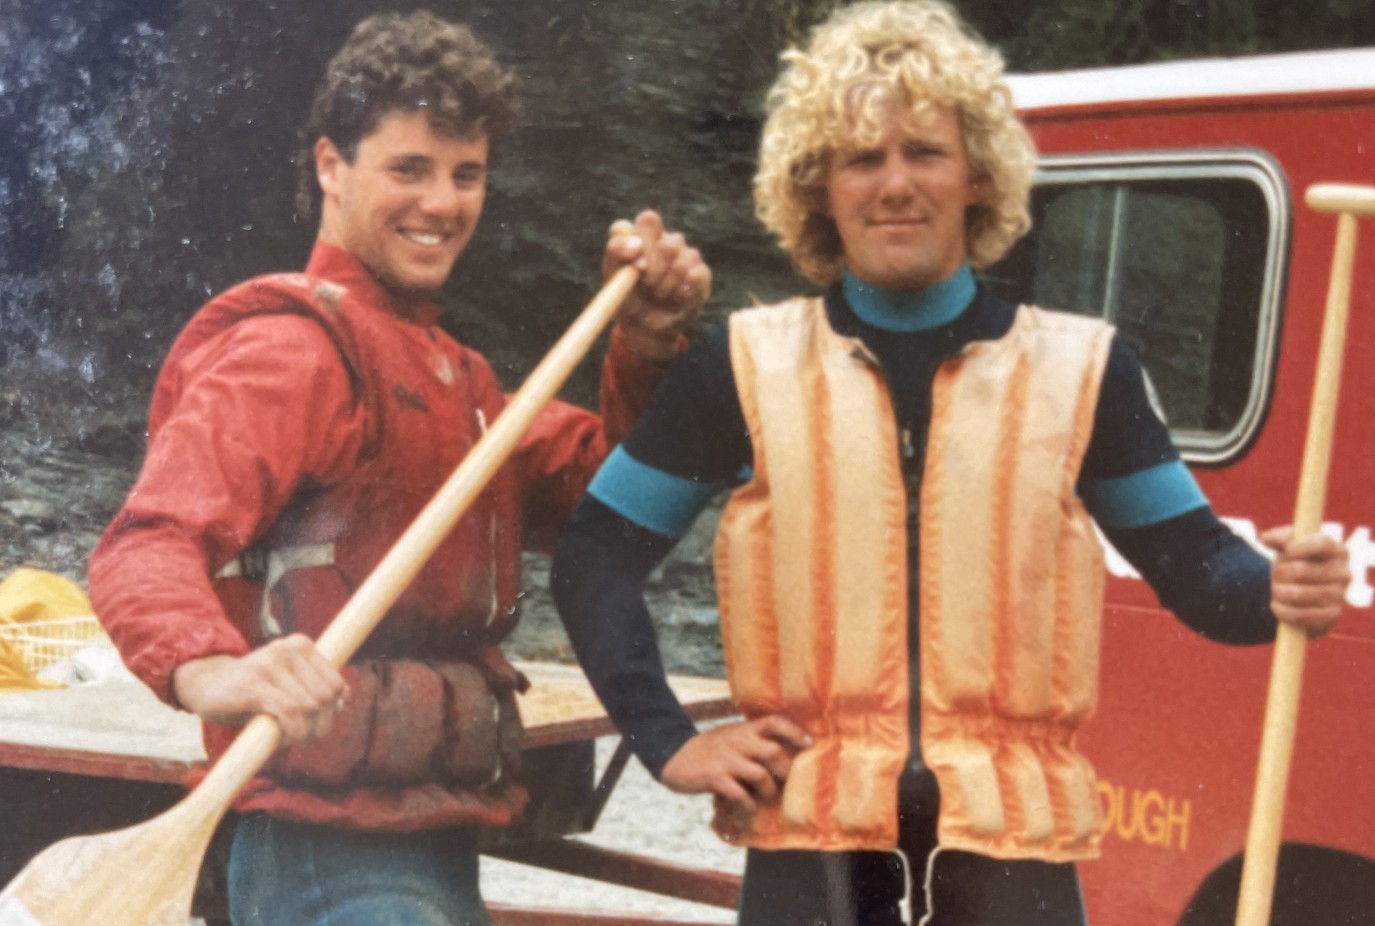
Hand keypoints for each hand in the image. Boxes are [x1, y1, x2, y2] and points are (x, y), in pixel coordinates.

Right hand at [171, 634, 347, 743]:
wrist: (205, 684)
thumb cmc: (252, 687)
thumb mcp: (288, 680)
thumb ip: (315, 685)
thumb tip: (344, 699)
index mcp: (301, 645)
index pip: (336, 684)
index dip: (331, 710)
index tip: (315, 722)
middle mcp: (288, 649)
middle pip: (325, 698)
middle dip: (319, 725)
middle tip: (299, 735)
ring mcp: (270, 665)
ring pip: (309, 706)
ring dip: (303, 732)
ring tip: (286, 736)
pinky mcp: (253, 685)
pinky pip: (289, 712)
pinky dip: (291, 732)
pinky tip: (279, 737)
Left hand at [603, 210, 710, 361]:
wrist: (645, 326)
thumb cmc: (627, 297)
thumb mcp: (613, 277)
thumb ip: (617, 254)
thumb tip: (637, 245)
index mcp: (643, 236)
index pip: (649, 221)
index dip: (645, 240)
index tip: (638, 264)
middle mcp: (665, 240)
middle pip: (669, 242)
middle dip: (656, 269)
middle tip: (648, 285)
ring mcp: (685, 254)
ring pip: (683, 261)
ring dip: (667, 285)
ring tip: (659, 295)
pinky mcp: (701, 272)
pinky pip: (697, 276)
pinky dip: (683, 292)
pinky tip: (676, 299)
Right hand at [660, 716, 811, 812]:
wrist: (673, 754)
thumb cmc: (708, 749)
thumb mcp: (730, 736)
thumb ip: (751, 741)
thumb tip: (781, 753)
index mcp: (743, 729)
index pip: (774, 722)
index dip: (794, 732)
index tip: (809, 743)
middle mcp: (737, 741)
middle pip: (774, 752)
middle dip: (786, 770)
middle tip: (788, 782)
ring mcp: (726, 759)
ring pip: (760, 774)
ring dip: (769, 790)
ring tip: (767, 797)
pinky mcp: (714, 777)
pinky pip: (739, 793)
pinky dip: (748, 803)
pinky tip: (749, 807)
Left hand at [1262, 526, 1350, 637]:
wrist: (1305, 595)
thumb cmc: (1298, 563)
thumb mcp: (1290, 547)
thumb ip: (1280, 538)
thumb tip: (1265, 538)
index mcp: (1337, 551)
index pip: (1322, 544)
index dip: (1302, 546)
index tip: (1287, 550)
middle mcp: (1343, 573)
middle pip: (1300, 570)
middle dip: (1279, 573)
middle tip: (1275, 576)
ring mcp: (1339, 596)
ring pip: (1297, 594)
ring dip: (1278, 592)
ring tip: (1276, 590)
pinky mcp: (1331, 616)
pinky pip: (1300, 614)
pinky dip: (1282, 610)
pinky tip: (1277, 605)